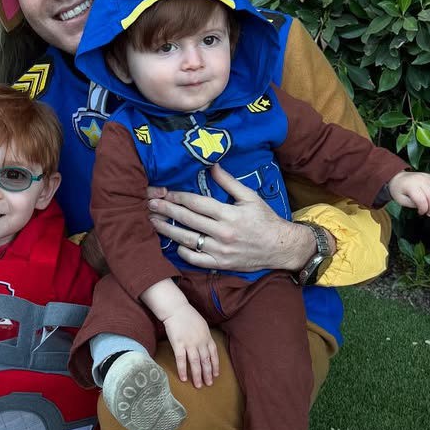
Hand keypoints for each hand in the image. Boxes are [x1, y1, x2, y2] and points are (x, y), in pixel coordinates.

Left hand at [148, 164, 313, 271]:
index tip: (165, 192)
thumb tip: (213, 166)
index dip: (179, 197)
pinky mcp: (220, 264)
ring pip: (187, 240)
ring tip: (153, 222)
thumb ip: (229, 182)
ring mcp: (220, 250)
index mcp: (229, 214)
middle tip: (150, 204)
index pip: (197, 203)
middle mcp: (222, 233)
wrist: (280, 248)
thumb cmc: (265, 220)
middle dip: (166, 210)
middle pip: (187, 220)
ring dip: (167, 230)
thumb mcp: (250, 197)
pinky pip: (196, 259)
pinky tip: (174, 244)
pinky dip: (183, 252)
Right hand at [160, 304, 218, 387]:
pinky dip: (183, 370)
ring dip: (197, 375)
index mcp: (207, 337)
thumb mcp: (202, 325)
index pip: (214, 354)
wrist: (176, 309)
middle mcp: (200, 342)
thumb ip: (205, 336)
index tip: (215, 375)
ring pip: (195, 363)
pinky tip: (184, 378)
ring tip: (198, 385)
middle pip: (205, 361)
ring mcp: (189, 343)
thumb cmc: (189, 316)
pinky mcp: (178, 344)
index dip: (215, 365)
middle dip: (207, 374)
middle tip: (208, 384)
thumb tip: (207, 346)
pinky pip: (181, 360)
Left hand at [388, 171, 429, 215]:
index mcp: (411, 186)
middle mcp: (421, 180)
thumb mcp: (400, 200)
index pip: (421, 201)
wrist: (398, 178)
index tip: (420, 213)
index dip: (423, 210)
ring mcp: (428, 178)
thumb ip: (412, 204)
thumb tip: (424, 207)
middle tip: (429, 213)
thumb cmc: (398, 190)